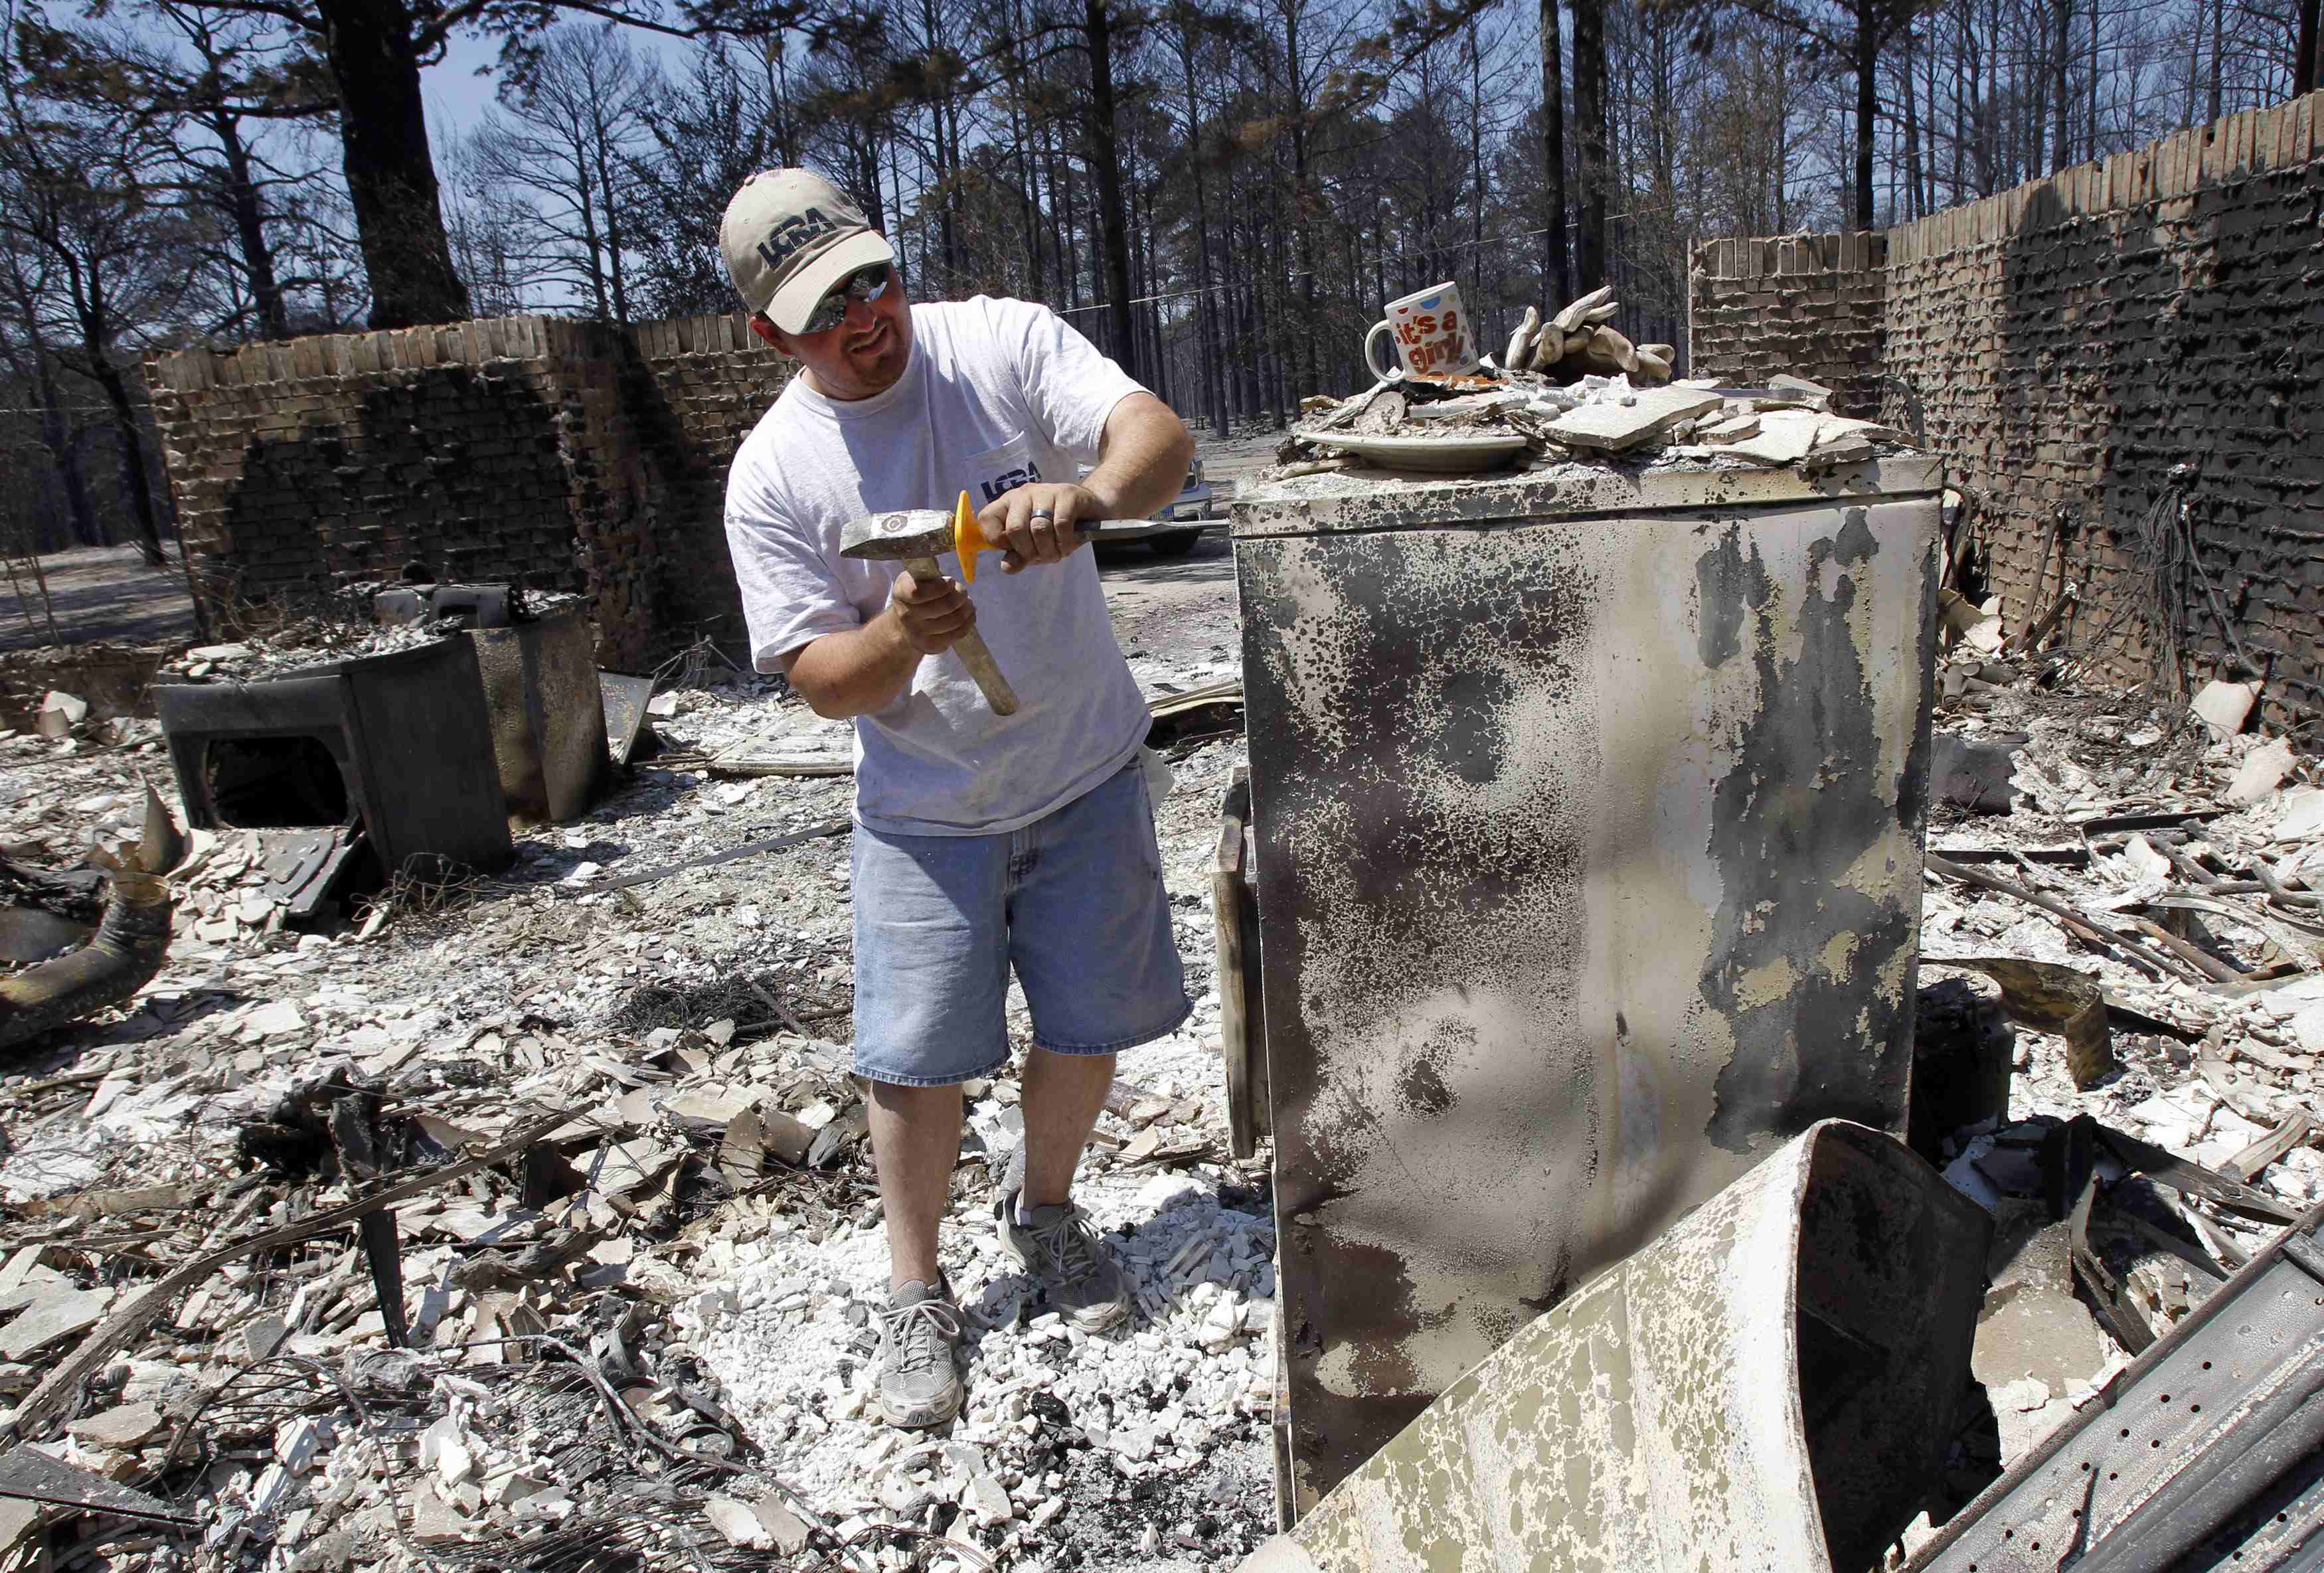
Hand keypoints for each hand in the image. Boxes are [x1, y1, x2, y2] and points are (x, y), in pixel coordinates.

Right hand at [887, 567, 975, 654]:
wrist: (904, 624)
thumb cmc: (917, 593)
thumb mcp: (915, 577)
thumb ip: (928, 571)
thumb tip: (947, 559)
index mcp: (901, 593)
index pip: (919, 593)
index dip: (941, 587)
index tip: (950, 581)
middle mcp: (906, 615)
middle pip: (944, 606)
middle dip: (960, 595)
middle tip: (963, 591)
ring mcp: (918, 633)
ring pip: (954, 621)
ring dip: (967, 609)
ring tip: (968, 602)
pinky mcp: (930, 646)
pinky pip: (957, 635)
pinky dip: (969, 622)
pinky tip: (969, 614)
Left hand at [977, 482, 1104, 572]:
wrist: (1092, 511)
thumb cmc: (1057, 529)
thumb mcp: (1034, 545)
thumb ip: (1018, 556)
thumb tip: (1006, 568)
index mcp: (1008, 504)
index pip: (987, 519)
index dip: (998, 541)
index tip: (1014, 550)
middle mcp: (1023, 494)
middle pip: (1015, 529)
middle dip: (1029, 552)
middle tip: (1041, 558)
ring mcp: (1045, 491)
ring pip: (1039, 528)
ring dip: (1049, 550)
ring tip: (1056, 554)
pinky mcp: (1067, 494)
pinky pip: (1061, 525)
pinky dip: (1064, 543)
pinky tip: (1067, 546)